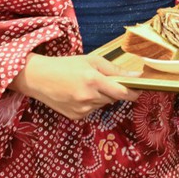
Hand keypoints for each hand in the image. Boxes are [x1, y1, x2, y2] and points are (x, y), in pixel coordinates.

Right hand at [12, 54, 140, 120]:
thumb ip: (115, 70)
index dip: (134, 92)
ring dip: (101, 97)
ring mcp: (82, 109)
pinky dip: (90, 104)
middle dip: (113, 91)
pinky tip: (77, 95)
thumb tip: (137, 76)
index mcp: (93, 80)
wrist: (38, 78)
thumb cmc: (66, 65)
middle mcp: (88, 97)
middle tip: (100, 81)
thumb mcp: (91, 61)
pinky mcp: (76, 116)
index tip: (140, 90)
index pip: (122, 92)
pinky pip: (92, 110)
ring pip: (103, 104)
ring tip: (84, 86)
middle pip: (114, 98)